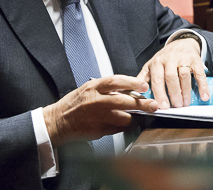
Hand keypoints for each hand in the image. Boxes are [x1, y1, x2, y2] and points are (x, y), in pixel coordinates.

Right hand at [43, 75, 157, 146]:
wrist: (58, 121)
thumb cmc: (74, 104)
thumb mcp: (89, 88)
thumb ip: (107, 88)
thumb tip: (130, 90)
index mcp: (94, 87)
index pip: (116, 81)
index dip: (133, 82)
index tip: (144, 85)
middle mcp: (96, 101)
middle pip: (124, 101)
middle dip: (142, 104)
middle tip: (154, 105)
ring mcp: (98, 117)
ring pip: (124, 117)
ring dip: (136, 117)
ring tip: (144, 116)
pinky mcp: (99, 130)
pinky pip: (118, 128)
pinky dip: (126, 126)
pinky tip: (130, 124)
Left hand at [137, 38, 207, 108]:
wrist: (181, 43)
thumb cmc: (165, 58)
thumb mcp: (152, 65)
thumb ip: (143, 78)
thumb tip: (135, 93)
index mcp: (157, 62)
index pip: (157, 79)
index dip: (160, 93)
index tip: (163, 106)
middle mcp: (169, 59)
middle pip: (171, 77)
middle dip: (173, 93)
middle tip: (176, 106)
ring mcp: (183, 58)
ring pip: (184, 75)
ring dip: (186, 91)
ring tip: (185, 103)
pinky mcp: (195, 59)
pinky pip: (199, 73)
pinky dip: (203, 85)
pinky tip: (204, 96)